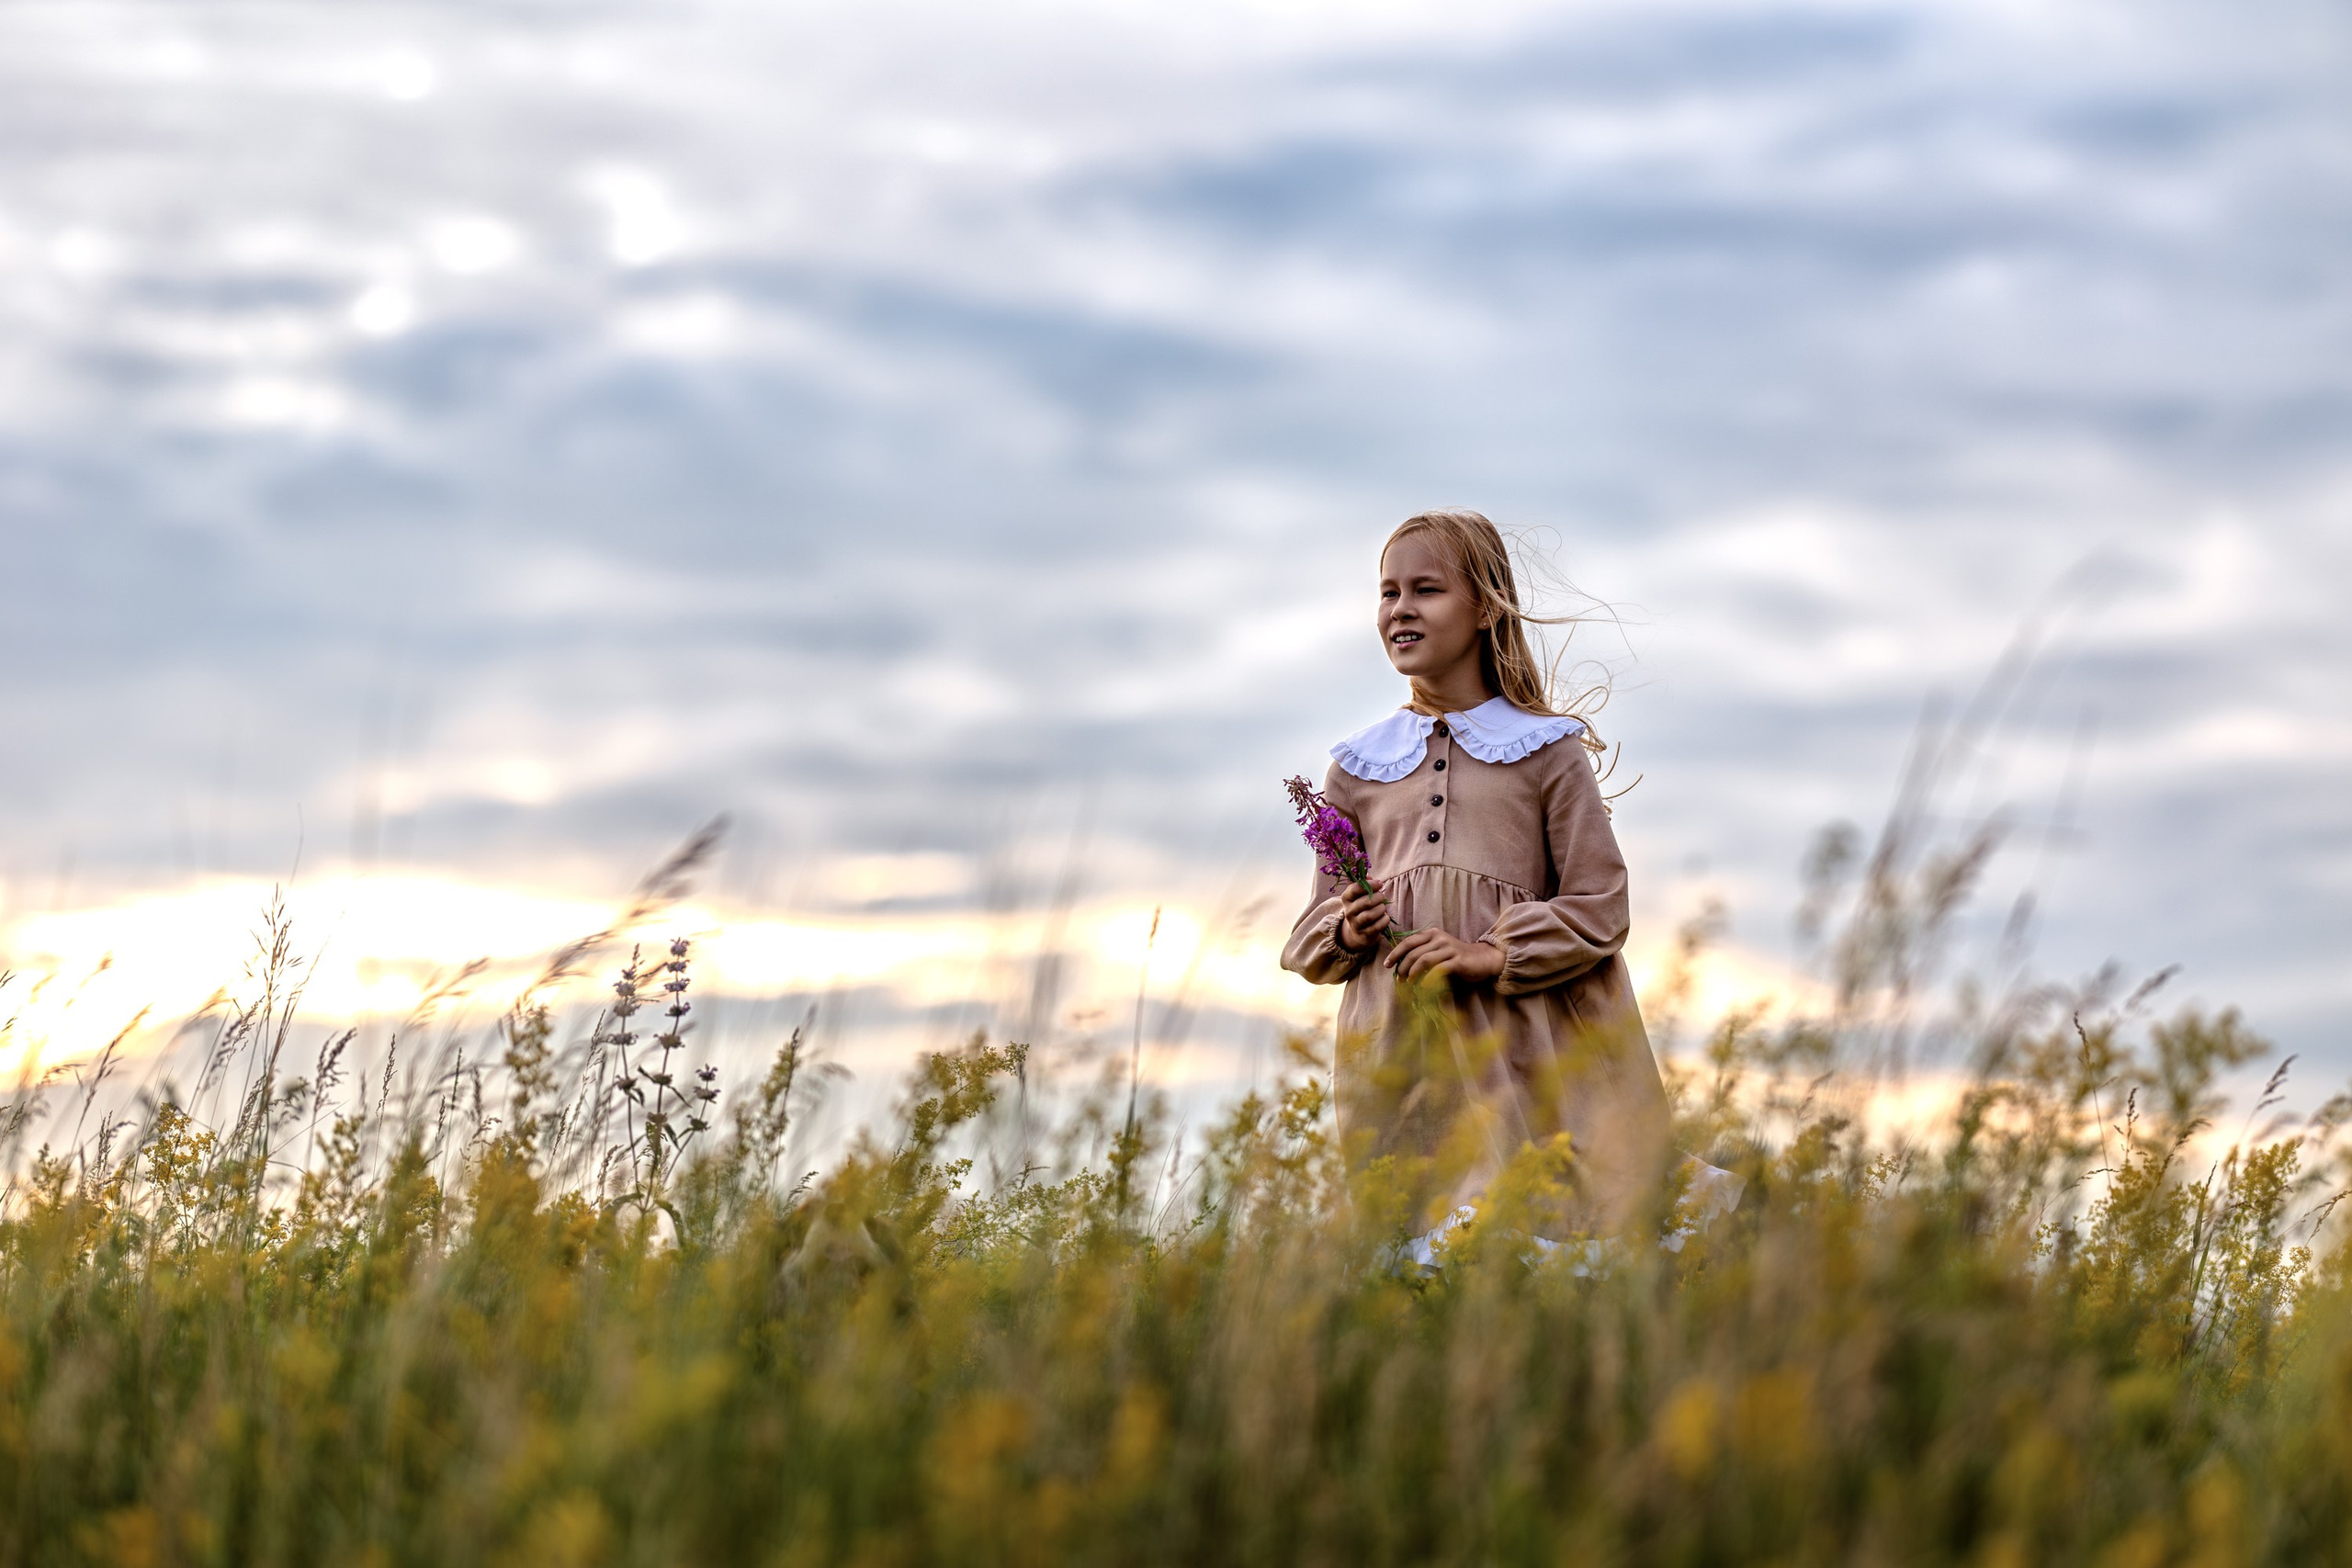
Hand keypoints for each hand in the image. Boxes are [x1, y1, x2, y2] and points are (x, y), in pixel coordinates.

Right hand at [1335, 879, 1390, 952]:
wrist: (1358, 931)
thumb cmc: (1362, 907)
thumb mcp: (1360, 895)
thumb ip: (1365, 884)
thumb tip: (1369, 876)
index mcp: (1346, 899)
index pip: (1354, 889)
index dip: (1369, 885)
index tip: (1379, 883)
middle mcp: (1349, 912)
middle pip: (1365, 902)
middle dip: (1378, 897)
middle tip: (1382, 897)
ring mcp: (1356, 924)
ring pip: (1370, 915)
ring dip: (1381, 909)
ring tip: (1383, 907)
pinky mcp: (1365, 934)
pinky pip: (1377, 926)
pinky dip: (1384, 920)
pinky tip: (1385, 917)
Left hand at [1384, 928, 1504, 984]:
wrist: (1482, 959)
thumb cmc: (1457, 957)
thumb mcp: (1438, 951)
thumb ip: (1422, 953)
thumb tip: (1402, 967)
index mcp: (1432, 934)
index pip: (1408, 942)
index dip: (1395, 953)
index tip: (1386, 965)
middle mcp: (1439, 938)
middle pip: (1413, 952)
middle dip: (1402, 967)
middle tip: (1398, 980)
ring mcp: (1449, 948)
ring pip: (1423, 960)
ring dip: (1412, 973)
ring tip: (1408, 984)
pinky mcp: (1457, 961)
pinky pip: (1437, 969)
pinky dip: (1427, 978)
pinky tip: (1422, 986)